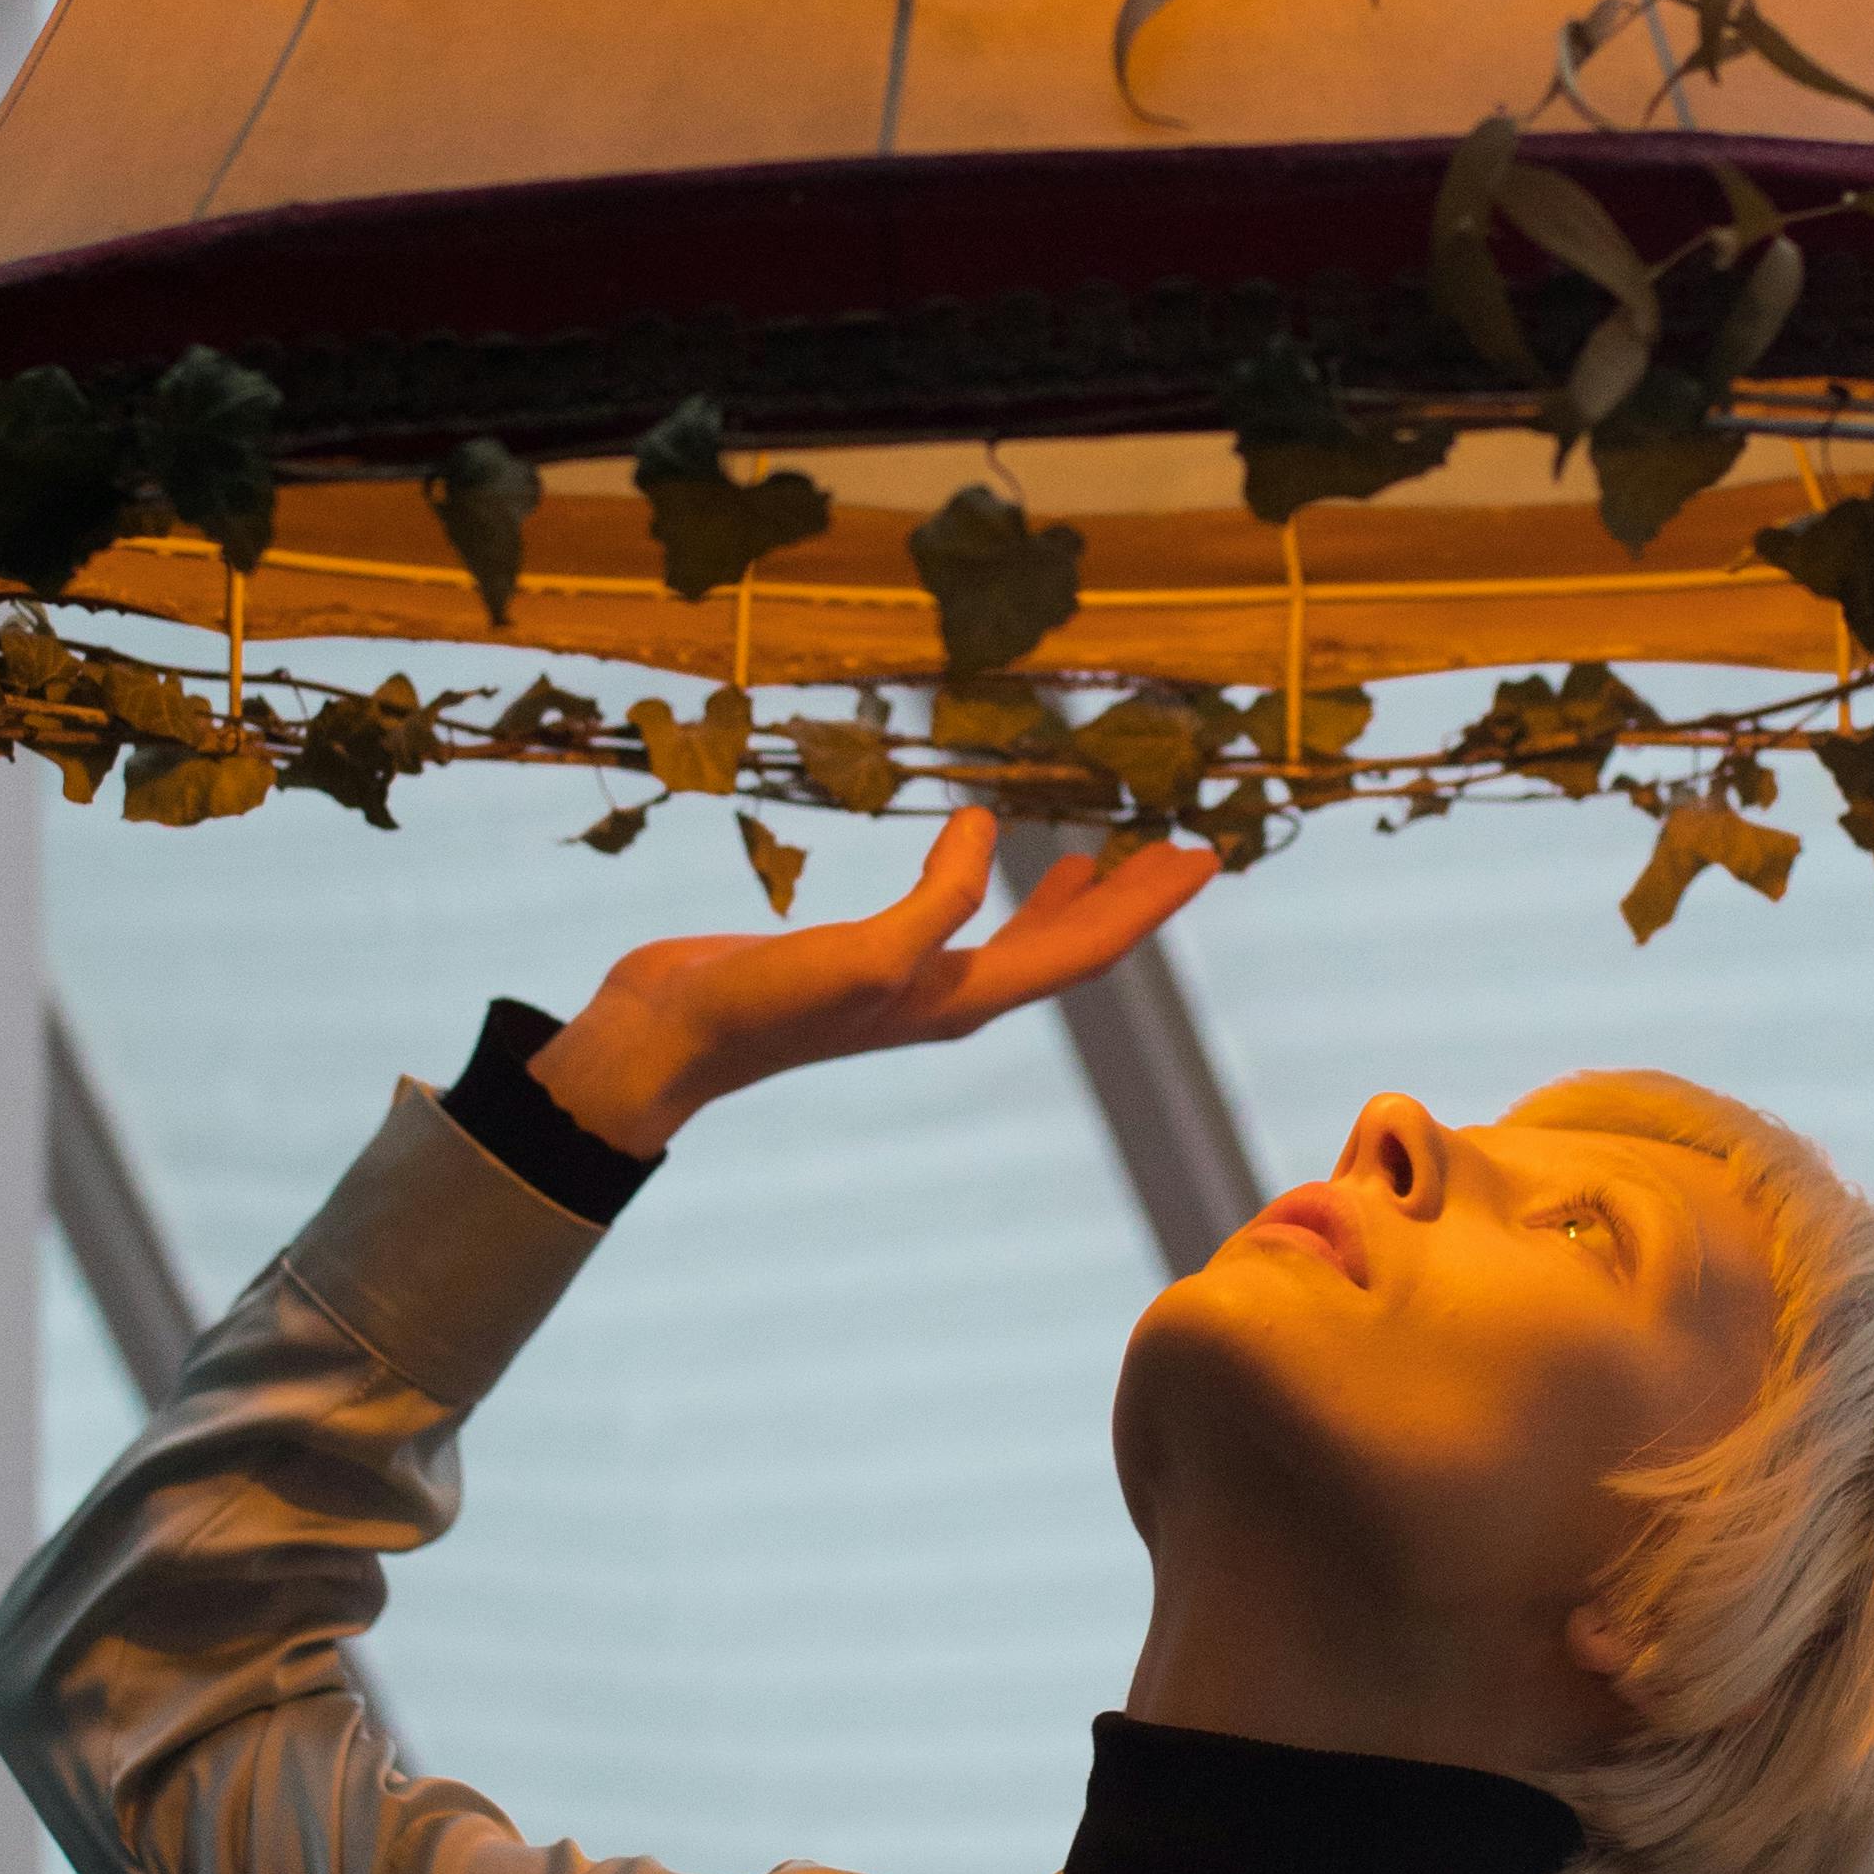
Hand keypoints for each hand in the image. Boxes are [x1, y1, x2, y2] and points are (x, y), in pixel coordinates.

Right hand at [536, 807, 1216, 1154]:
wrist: (668, 1041)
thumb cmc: (764, 1009)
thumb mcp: (861, 955)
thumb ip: (936, 902)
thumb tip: (990, 832)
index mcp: (962, 999)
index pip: (1083, 951)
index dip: (1148, 904)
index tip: (1205, 853)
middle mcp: (951, 993)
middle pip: (1068, 944)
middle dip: (1130, 895)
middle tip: (1183, 840)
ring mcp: (910, 975)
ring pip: (1017, 932)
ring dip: (1070, 893)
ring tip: (1110, 846)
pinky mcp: (868, 952)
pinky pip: (955, 908)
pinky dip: (989, 875)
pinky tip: (985, 843)